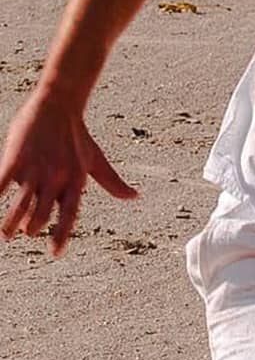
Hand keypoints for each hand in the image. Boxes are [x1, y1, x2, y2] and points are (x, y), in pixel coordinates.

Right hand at [0, 90, 138, 256]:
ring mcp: (35, 170)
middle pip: (43, 213)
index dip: (62, 235)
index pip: (69, 216)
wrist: (59, 106)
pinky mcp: (15, 158)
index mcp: (75, 183)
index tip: (55, 253)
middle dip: (34, 227)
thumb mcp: (97, 161)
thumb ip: (113, 183)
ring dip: (11, 222)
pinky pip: (1, 182)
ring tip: (6, 235)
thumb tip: (135, 197)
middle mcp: (55, 180)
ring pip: (22, 204)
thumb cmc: (78, 137)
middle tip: (27, 232)